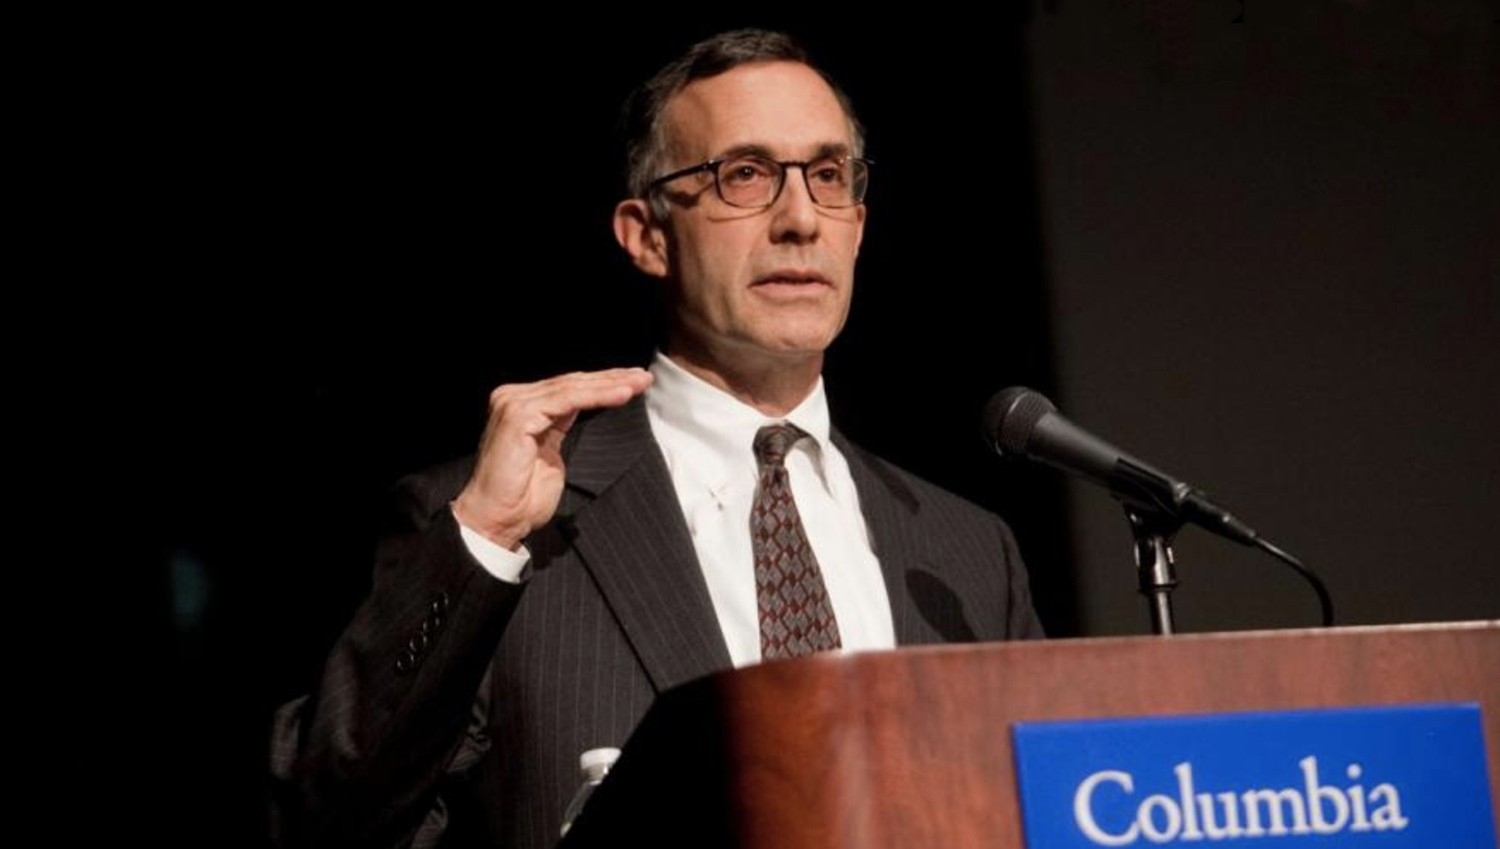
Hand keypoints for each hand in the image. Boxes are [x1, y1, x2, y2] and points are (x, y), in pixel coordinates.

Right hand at [452, 368, 652, 549]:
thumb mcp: (550, 454)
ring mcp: (513, 404)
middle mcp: (513, 398)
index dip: (602, 383)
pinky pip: (567, 400)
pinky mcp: (518, 415)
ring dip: (610, 385)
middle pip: (571, 383)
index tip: (634, 382)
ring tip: (639, 383)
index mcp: (521, 407)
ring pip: (572, 388)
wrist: (496, 520)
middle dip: (611, 379)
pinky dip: (597, 396)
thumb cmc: (521, 498)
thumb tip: (580, 409)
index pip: (568, 388)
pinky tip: (621, 394)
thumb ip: (560, 428)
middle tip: (644, 377)